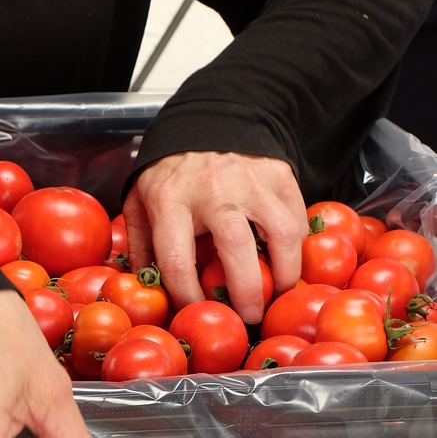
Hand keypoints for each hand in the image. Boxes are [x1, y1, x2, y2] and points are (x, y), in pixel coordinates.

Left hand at [123, 151, 307, 324]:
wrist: (207, 120)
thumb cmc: (172, 173)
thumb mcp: (140, 200)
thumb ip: (142, 244)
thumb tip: (149, 287)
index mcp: (170, 200)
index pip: (178, 261)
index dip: (189, 297)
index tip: (198, 311)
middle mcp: (213, 190)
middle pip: (236, 250)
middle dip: (248, 293)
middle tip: (251, 317)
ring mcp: (251, 180)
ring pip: (281, 234)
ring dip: (285, 273)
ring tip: (278, 292)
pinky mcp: (280, 174)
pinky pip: (297, 218)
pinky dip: (297, 247)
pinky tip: (286, 262)